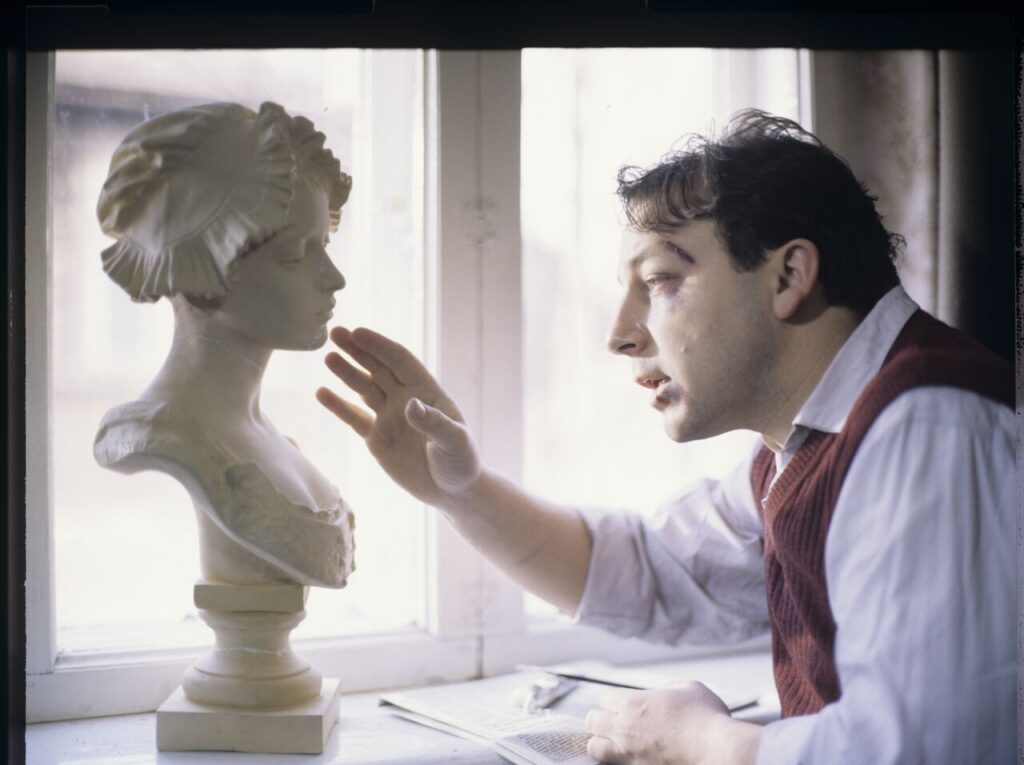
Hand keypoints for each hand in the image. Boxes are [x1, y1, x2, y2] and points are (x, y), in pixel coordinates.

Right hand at [316, 326, 481, 507]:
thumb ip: (434, 424)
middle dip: (358, 350)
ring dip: (346, 372)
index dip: (379, 346)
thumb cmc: (461, 462)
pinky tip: (322, 393)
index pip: (400, 361)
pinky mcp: (377, 439)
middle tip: (335, 333)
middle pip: (378, 368)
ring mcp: (389, 418)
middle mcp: (405, 399)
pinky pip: (354, 418)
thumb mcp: (454, 442)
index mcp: (426, 392)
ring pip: (364, 388)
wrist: (453, 492)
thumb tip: (410, 406)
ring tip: (328, 357)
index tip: (358, 333)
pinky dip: (338, 406)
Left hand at [584, 683, 759, 764]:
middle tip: (615, 723)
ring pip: (595, 747)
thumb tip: (664, 694)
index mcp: (635, 703)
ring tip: (615, 742)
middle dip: (601, 720)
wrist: (719, 753)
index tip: (625, 705)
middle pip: (592, 721)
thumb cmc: (707, 721)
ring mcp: (629, 754)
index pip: (604, 698)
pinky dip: (617, 760)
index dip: (615, 701)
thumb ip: (669, 688)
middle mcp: (625, 729)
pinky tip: (630, 756)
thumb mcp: (689, 688)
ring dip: (602, 742)